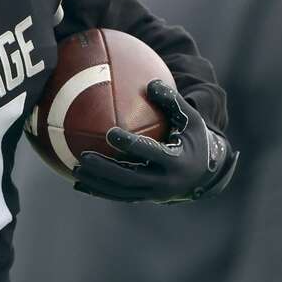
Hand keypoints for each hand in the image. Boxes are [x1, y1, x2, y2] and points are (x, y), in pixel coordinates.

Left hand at [74, 80, 236, 203]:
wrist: (205, 173)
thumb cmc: (193, 138)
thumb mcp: (190, 119)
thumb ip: (171, 102)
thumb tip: (151, 82)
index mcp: (177, 161)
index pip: (150, 153)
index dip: (131, 144)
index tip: (110, 132)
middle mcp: (165, 182)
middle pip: (130, 177)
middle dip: (106, 169)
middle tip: (83, 156)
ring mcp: (154, 194)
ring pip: (121, 191)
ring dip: (97, 182)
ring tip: (75, 170)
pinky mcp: (145, 199)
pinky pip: (119, 196)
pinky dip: (99, 191)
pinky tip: (78, 183)